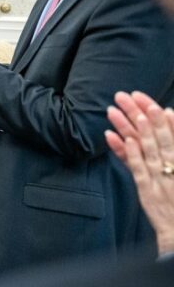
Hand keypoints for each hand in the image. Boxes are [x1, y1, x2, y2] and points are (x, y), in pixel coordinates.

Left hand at [105, 91, 173, 255]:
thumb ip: (173, 147)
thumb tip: (169, 119)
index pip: (172, 131)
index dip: (157, 115)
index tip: (145, 99)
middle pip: (156, 135)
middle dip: (140, 113)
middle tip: (124, 94)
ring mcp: (162, 178)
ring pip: (145, 147)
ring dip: (130, 127)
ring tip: (118, 109)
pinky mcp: (149, 191)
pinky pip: (137, 169)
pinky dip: (128, 152)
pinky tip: (118, 138)